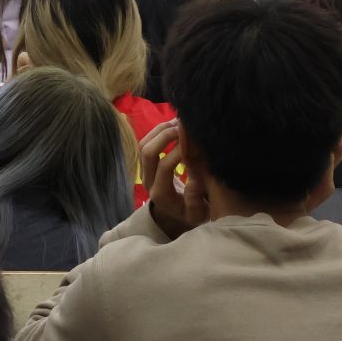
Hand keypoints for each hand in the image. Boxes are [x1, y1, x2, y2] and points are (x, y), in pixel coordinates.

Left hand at [143, 120, 206, 239]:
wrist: (174, 218)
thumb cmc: (190, 215)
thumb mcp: (197, 214)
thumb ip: (196, 197)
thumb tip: (196, 177)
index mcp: (161, 194)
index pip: (164, 167)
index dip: (179, 152)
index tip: (196, 144)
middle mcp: (148, 181)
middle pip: (147, 151)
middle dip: (165, 135)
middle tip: (186, 126)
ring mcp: (145, 171)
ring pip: (144, 143)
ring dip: (161, 129)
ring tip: (181, 122)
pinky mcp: (147, 164)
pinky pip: (147, 142)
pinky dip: (160, 131)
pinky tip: (176, 126)